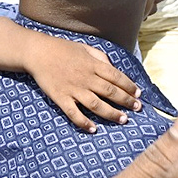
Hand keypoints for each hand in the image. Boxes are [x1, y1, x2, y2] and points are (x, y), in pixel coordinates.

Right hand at [26, 37, 141, 132]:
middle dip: (126, 101)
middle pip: (110, 92)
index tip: (139, 94)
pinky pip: (74, 113)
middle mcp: (85, 78)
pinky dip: (84, 122)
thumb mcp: (85, 48)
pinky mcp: (61, 98)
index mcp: (92, 64)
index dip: (129, 86)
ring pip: (96, 105)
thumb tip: (114, 70)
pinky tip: (93, 129)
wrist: (38, 52)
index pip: (116, 77)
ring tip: (123, 120)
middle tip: (137, 108)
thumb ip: (101, 58)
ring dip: (111, 113)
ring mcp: (73, 89)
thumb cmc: (63, 49)